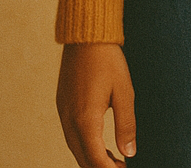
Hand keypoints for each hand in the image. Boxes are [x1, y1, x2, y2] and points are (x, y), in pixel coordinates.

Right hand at [57, 43, 135, 166]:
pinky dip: (84, 144)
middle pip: (83, 157)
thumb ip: (126, 124)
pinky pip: (71, 134)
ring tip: (112, 159)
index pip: (95, 159)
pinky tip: (98, 142)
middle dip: (100, 167)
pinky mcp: (62, 104)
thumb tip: (128, 152)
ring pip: (75, 147)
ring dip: (92, 157)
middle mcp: (70, 119)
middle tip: (120, 167)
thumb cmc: (108, 60)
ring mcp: (63, 112)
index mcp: (86, 119)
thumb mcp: (124, 91)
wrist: (86, 36)